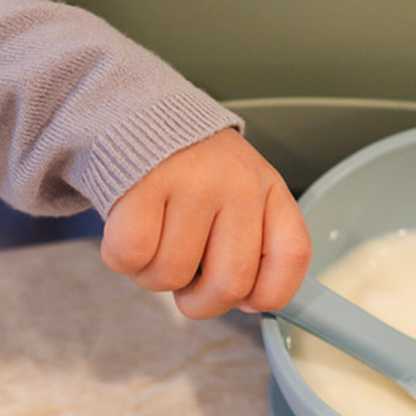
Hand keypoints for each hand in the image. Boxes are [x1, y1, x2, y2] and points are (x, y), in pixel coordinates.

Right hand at [100, 129, 310, 319]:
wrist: (138, 113)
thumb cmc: (190, 170)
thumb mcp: (241, 194)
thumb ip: (252, 244)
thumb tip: (248, 301)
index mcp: (269, 190)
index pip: (292, 256)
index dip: (268, 294)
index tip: (246, 298)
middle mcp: (238, 184)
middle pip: (229, 285)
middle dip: (199, 301)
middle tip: (186, 278)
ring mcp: (192, 183)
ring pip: (172, 276)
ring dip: (153, 275)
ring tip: (155, 240)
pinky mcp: (142, 185)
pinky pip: (132, 257)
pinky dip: (123, 258)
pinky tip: (131, 229)